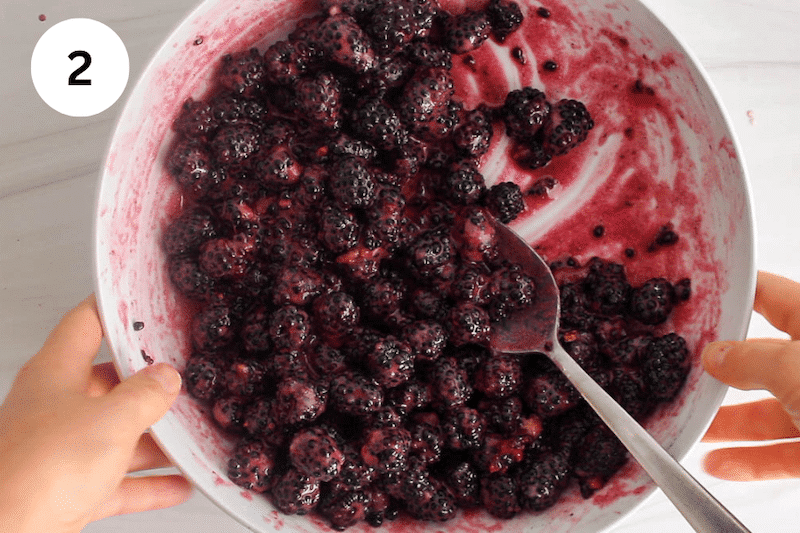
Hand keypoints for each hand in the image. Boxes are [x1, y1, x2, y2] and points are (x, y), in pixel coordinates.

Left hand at [0, 295, 192, 532]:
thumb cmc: (39, 472)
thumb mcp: (111, 420)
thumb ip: (146, 395)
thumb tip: (166, 379)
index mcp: (56, 373)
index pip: (87, 322)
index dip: (117, 308)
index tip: (146, 304)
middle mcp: (55, 406)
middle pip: (111, 383)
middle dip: (151, 384)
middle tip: (186, 377)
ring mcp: (62, 449)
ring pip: (118, 434)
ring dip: (157, 438)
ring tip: (193, 434)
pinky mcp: (68, 489)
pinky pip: (118, 479)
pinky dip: (150, 482)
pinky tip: (179, 483)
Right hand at [701, 271, 799, 479]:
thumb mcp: (796, 368)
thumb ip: (750, 360)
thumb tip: (716, 355)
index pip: (769, 297)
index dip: (731, 297)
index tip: (694, 305)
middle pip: (762, 360)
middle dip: (721, 371)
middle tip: (684, 375)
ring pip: (770, 411)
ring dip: (730, 423)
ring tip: (695, 426)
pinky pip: (786, 452)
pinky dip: (752, 460)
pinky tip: (724, 463)